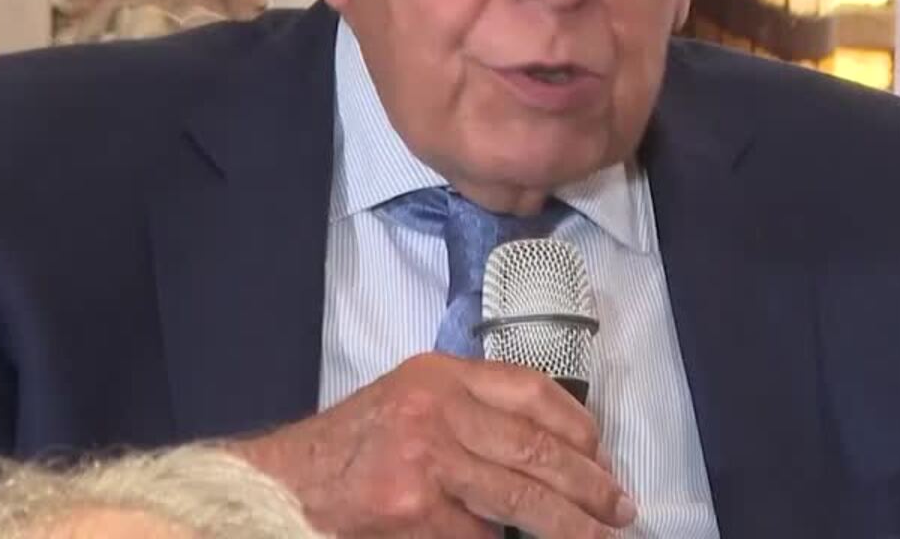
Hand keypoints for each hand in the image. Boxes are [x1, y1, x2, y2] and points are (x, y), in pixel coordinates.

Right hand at [228, 352, 635, 537]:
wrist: (280, 488)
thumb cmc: (346, 451)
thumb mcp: (408, 404)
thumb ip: (468, 414)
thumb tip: (547, 451)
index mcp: (437, 375)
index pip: (530, 390)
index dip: (577, 424)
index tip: (602, 451)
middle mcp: (434, 411)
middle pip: (536, 448)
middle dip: (588, 482)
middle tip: (619, 506)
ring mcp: (426, 464)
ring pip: (522, 498)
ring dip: (570, 524)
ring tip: (601, 536)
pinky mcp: (416, 515)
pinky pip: (480, 535)